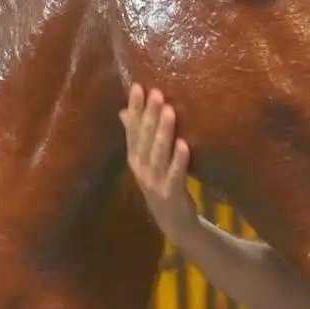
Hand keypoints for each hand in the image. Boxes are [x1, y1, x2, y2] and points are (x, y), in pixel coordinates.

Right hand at [119, 84, 199, 240]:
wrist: (173, 221)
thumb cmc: (161, 183)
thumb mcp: (146, 160)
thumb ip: (137, 136)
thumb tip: (124, 111)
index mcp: (134, 158)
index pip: (132, 129)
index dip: (135, 109)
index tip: (138, 87)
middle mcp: (141, 168)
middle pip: (144, 139)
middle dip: (149, 115)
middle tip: (157, 93)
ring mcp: (154, 182)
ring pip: (157, 154)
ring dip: (163, 132)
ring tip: (170, 111)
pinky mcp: (170, 193)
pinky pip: (174, 174)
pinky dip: (178, 160)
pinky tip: (184, 144)